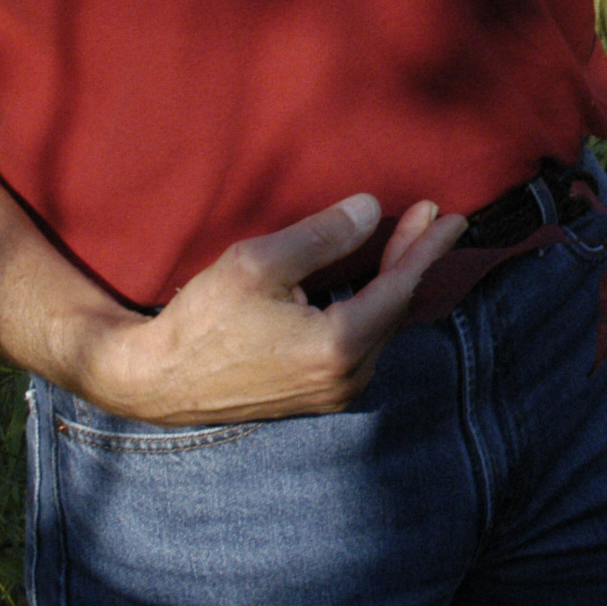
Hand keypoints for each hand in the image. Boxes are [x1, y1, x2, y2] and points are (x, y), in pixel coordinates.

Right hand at [79, 194, 465, 426]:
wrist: (155, 380)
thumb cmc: (202, 321)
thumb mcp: (259, 263)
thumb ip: (322, 236)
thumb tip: (371, 210)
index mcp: (337, 346)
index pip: (399, 287)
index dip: (426, 248)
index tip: (451, 217)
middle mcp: (345, 378)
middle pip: (394, 307)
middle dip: (412, 259)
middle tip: (432, 219)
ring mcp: (332, 393)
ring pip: (378, 327)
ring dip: (393, 282)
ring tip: (408, 242)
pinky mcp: (315, 396)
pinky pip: (359, 343)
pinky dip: (370, 307)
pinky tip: (372, 282)